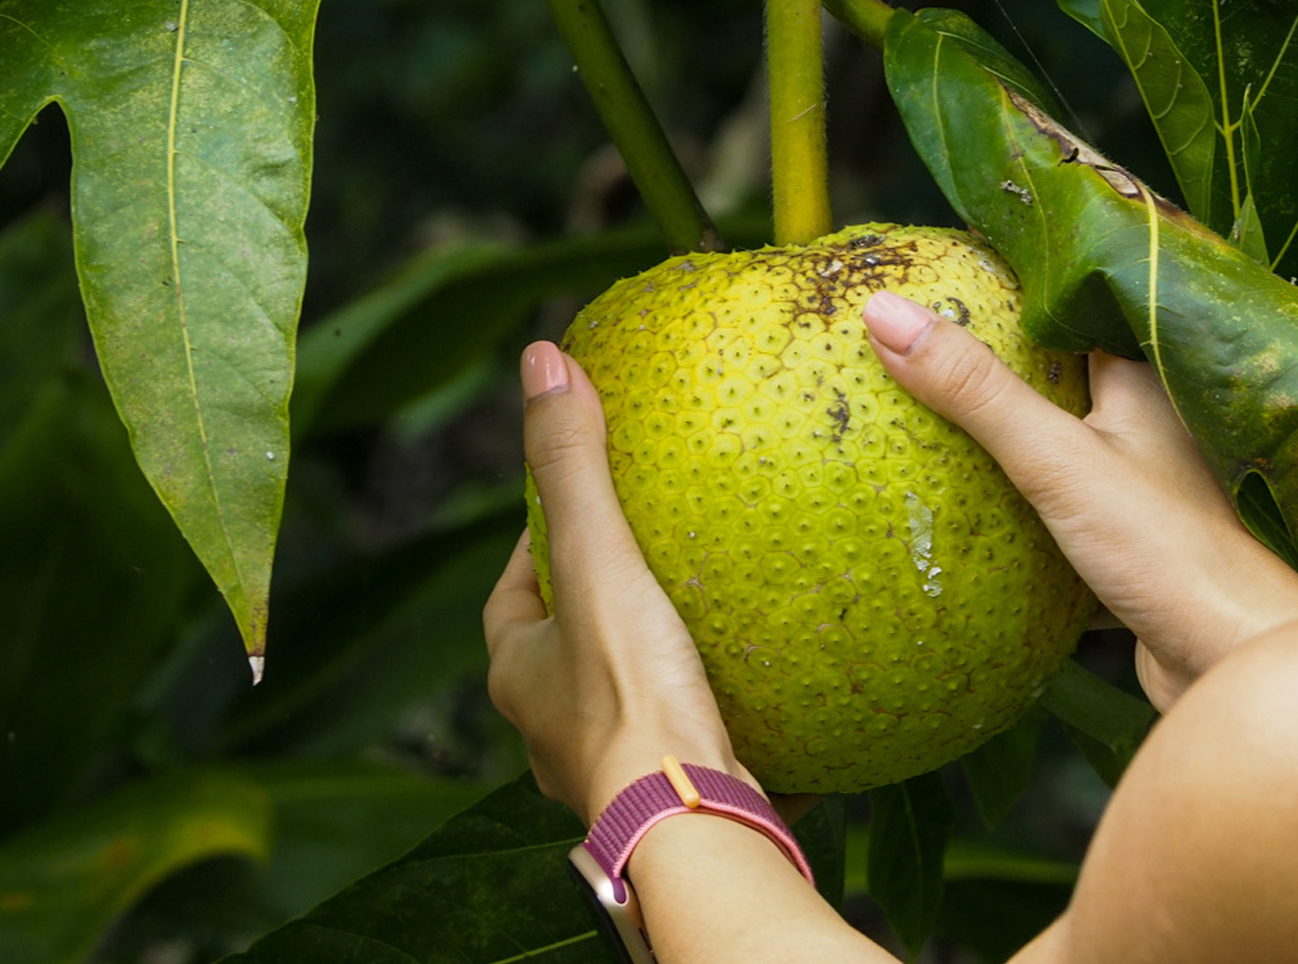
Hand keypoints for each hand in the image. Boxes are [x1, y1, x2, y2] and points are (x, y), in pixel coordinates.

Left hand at [484, 342, 751, 819]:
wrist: (695, 827)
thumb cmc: (633, 701)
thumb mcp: (599, 562)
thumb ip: (572, 467)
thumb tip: (541, 359)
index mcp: (520, 676)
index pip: (516, 587)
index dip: (545, 538)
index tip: (585, 499)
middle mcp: (556, 731)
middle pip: (574, 644)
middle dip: (609, 602)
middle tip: (659, 550)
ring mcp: (619, 771)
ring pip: (635, 701)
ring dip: (667, 662)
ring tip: (721, 610)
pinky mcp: (682, 796)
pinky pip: (703, 740)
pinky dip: (729, 713)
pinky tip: (781, 685)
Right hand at [861, 292, 1297, 709]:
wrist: (1231, 659)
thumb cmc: (1167, 550)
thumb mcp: (1055, 460)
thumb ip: (976, 390)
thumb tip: (885, 312)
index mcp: (1145, 376)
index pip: (1072, 302)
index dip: (1013, 281)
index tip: (946, 267)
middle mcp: (1150, 422)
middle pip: (1060, 375)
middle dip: (998, 361)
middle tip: (917, 339)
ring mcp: (1140, 485)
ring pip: (1062, 445)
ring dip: (1009, 440)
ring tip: (929, 414)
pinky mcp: (1127, 545)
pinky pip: (1059, 512)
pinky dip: (1017, 511)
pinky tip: (968, 516)